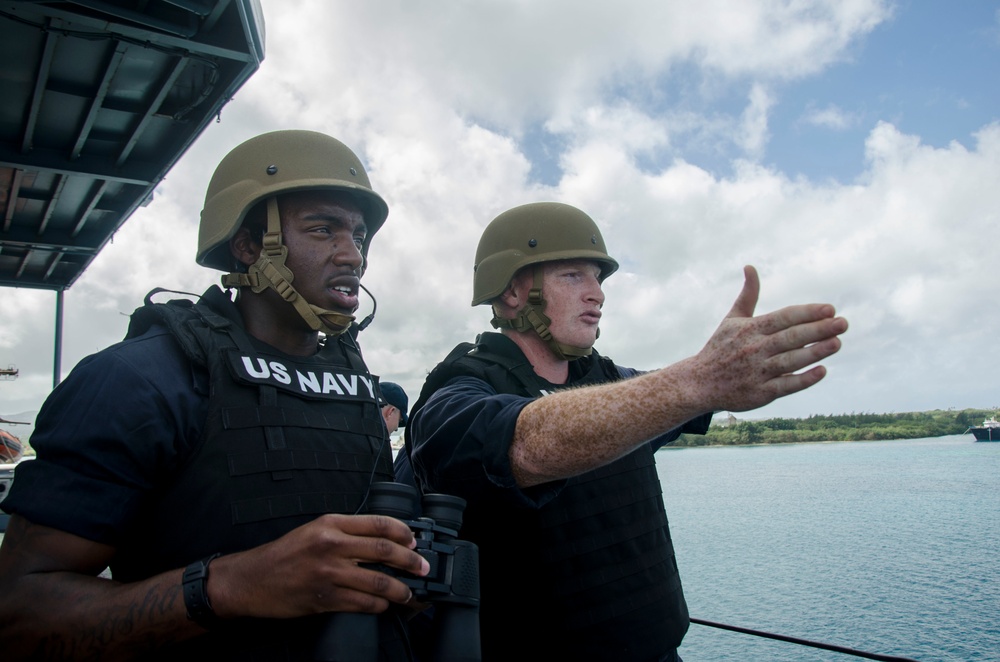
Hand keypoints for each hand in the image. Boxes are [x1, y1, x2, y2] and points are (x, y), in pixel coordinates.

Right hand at [210, 513, 429, 619]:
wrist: (251, 579)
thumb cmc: (284, 555)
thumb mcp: (314, 530)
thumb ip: (345, 531)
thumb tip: (382, 539)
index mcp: (331, 524)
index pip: (378, 523)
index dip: (403, 532)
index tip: (414, 541)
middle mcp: (331, 545)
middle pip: (384, 550)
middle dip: (410, 561)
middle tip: (423, 567)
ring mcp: (328, 573)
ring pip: (377, 582)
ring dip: (399, 589)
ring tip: (408, 593)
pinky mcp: (324, 598)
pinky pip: (361, 604)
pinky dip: (378, 606)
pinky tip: (383, 606)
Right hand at [692, 265, 847, 412]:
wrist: (699, 383)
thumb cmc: (720, 348)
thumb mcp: (732, 319)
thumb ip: (748, 295)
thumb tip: (750, 266)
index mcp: (749, 329)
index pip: (783, 317)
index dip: (807, 313)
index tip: (830, 309)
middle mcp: (754, 349)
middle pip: (791, 338)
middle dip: (819, 330)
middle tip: (843, 323)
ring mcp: (757, 372)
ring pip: (791, 361)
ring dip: (815, 352)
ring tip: (837, 343)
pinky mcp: (759, 394)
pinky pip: (785, 386)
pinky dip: (803, 379)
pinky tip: (822, 371)